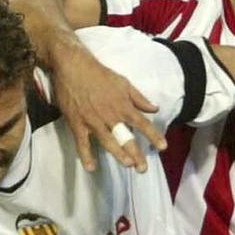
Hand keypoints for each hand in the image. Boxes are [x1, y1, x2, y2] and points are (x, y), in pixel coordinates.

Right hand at [54, 43, 164, 172]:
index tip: (163, 147)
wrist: (72, 66)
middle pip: (125, 137)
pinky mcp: (77, 123)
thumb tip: (155, 109)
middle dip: (136, 153)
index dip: (153, 136)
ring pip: (108, 141)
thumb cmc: (98, 74)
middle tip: (143, 168)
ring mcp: (93, 121)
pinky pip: (82, 142)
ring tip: (128, 165)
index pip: (142, 123)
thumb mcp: (123, 82)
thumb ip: (139, 98)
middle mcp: (110, 115)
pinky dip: (86, 155)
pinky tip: (91, 168)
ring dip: (118, 154)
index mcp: (122, 105)